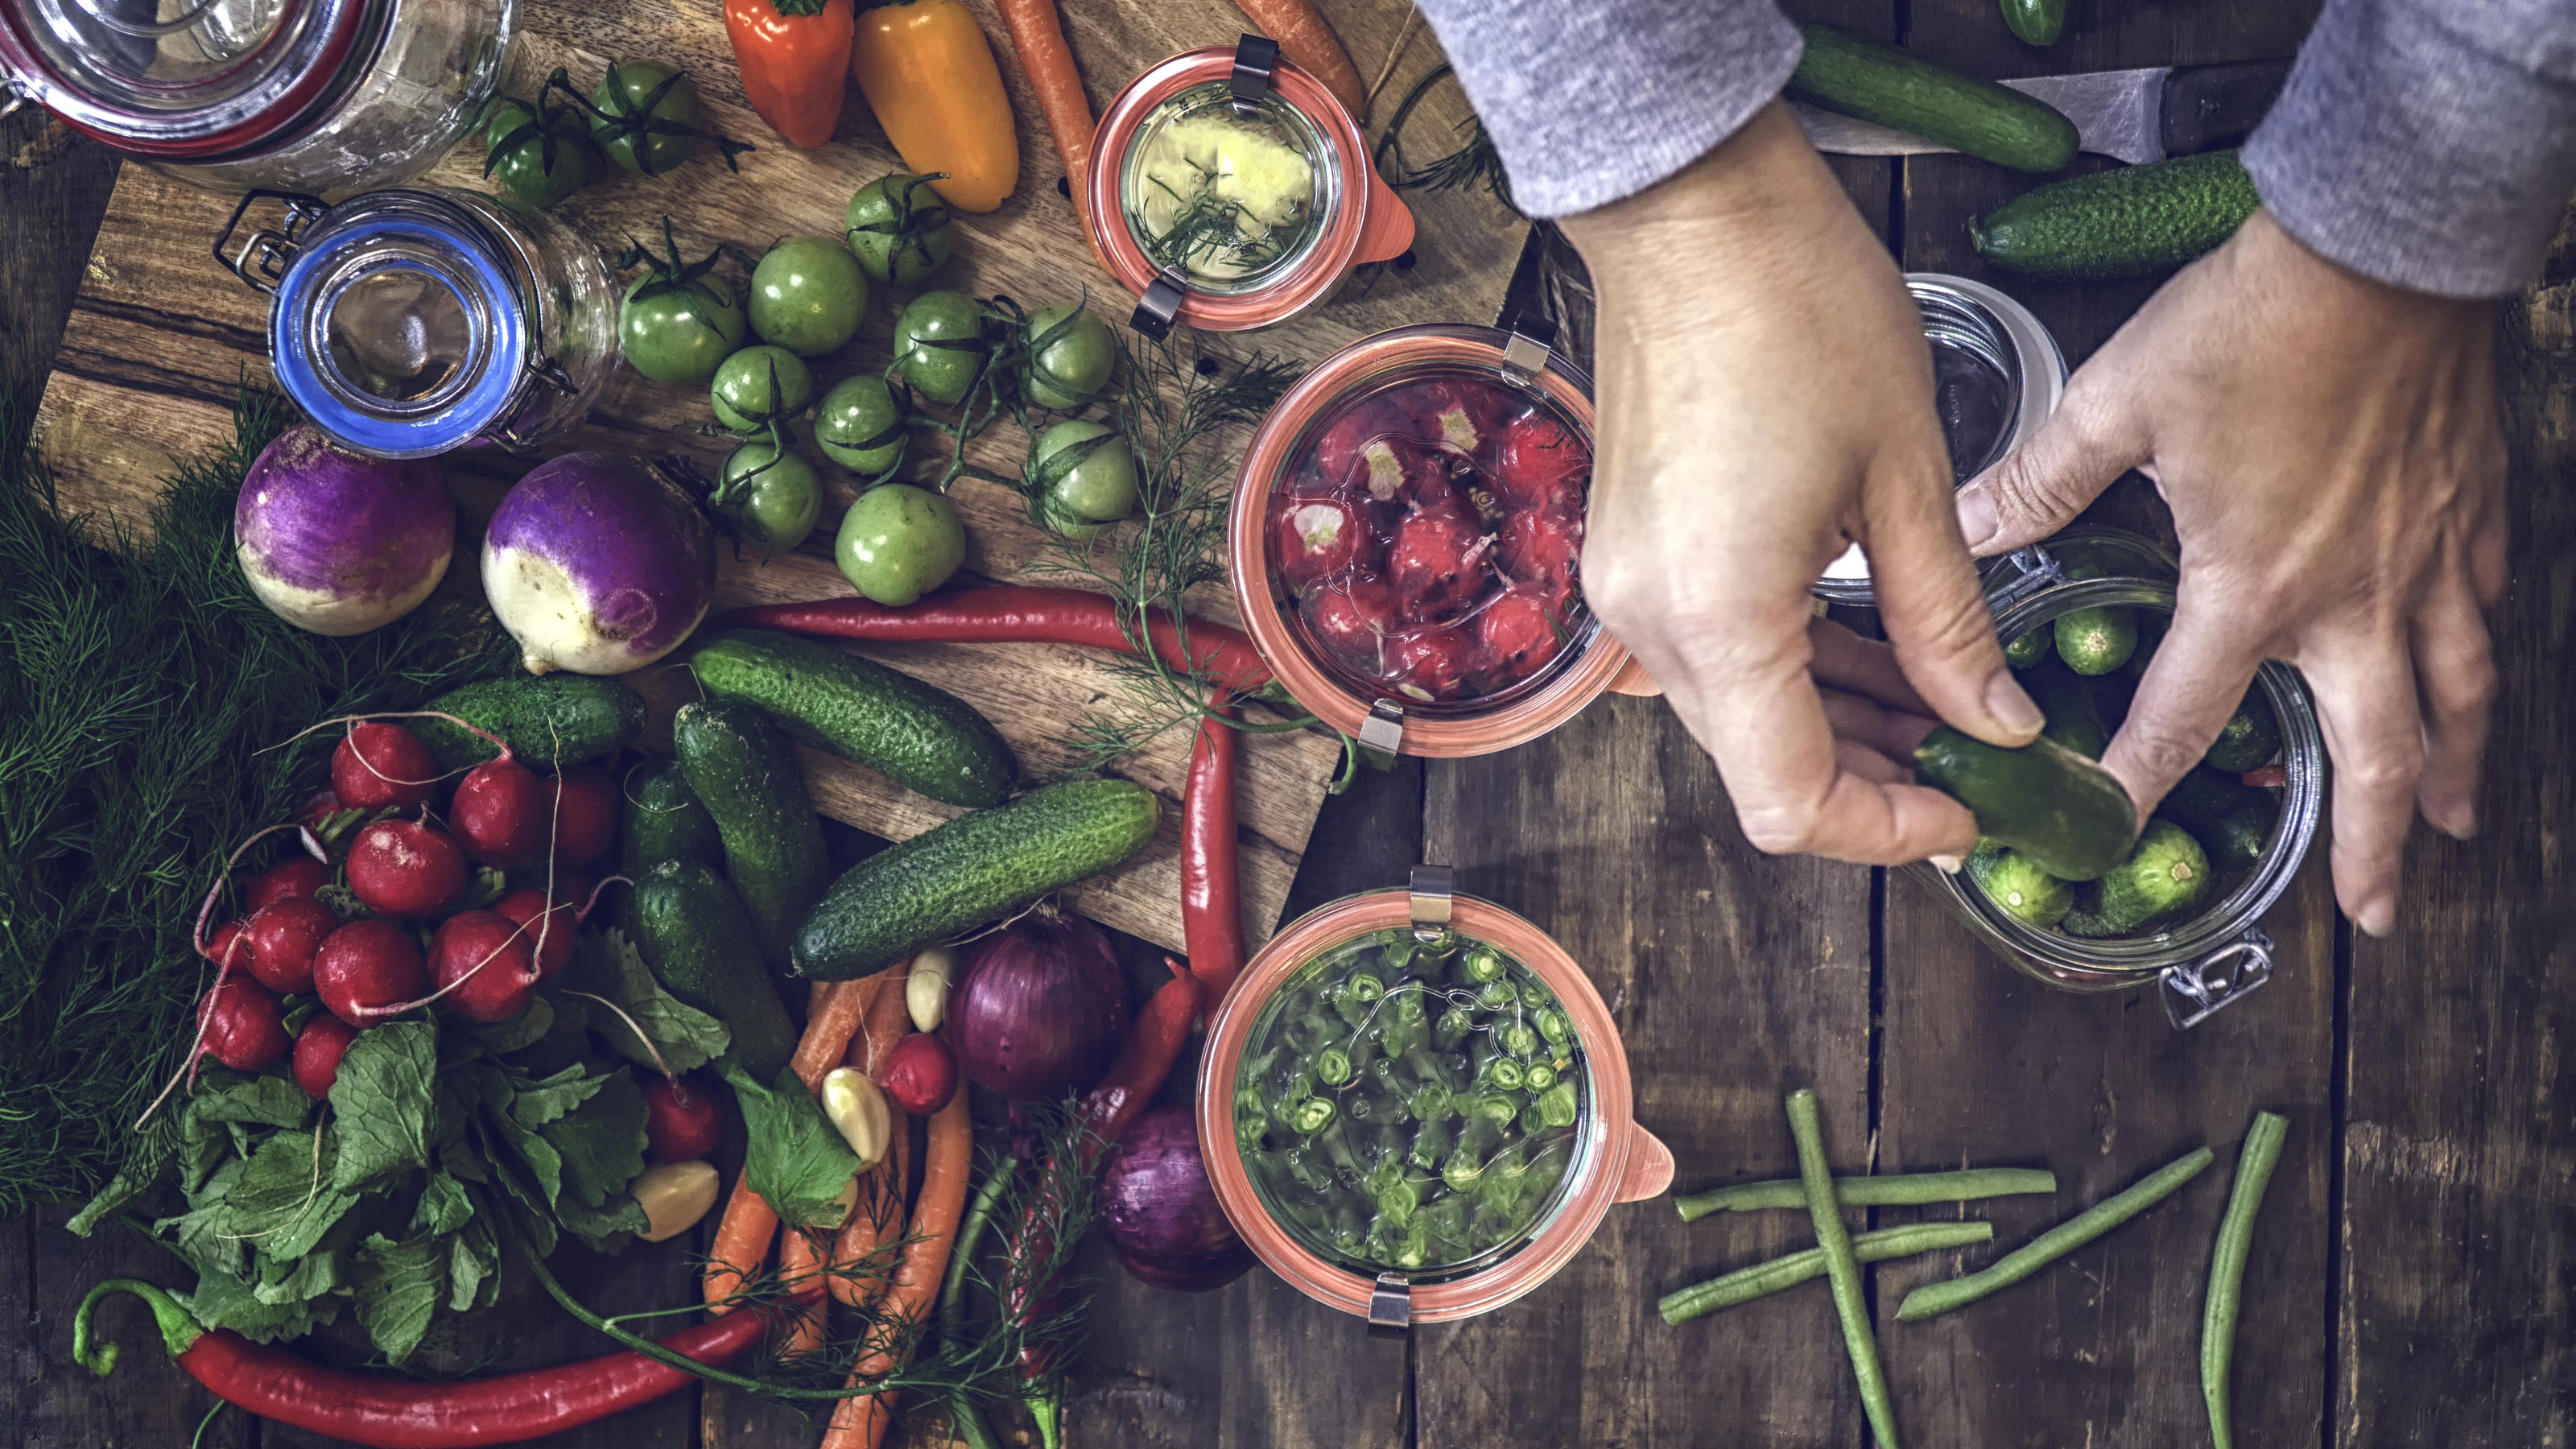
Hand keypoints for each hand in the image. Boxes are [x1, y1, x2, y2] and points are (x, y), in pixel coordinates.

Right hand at [1557, 102, 2043, 864]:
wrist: (1692, 213)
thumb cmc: (1797, 310)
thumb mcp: (1907, 478)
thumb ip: (1948, 625)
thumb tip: (1996, 723)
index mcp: (1721, 616)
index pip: (1791, 803)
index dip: (1887, 832)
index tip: (1969, 811)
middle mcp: (1653, 623)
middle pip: (1761, 769)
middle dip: (1875, 782)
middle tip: (1979, 759)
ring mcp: (1630, 591)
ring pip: (1738, 717)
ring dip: (1836, 727)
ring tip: (1943, 702)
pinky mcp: (1631, 555)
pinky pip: (1715, 654)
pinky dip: (1792, 671)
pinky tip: (1871, 647)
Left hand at [1954, 210, 2507, 934]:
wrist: (2383, 246)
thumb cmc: (2252, 324)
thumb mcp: (2118, 403)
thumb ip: (2039, 479)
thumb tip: (1966, 524)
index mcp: (2253, 585)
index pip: (2186, 717)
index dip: (2142, 780)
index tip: (2114, 828)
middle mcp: (2352, 597)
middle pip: (2375, 753)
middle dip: (2375, 843)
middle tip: (2372, 913)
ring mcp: (2426, 560)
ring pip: (2455, 698)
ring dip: (2453, 774)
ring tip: (2454, 833)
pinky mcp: (2473, 512)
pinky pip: (2486, 613)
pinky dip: (2481, 664)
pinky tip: (2474, 684)